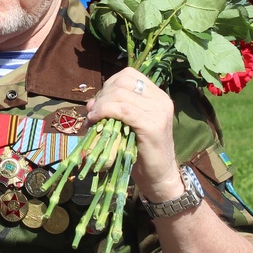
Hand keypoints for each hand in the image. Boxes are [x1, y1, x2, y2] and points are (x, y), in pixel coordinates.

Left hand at [86, 67, 183, 201]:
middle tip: (94, 112)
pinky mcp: (152, 125)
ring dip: (101, 104)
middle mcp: (161, 99)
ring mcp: (158, 111)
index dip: (110, 84)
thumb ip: (112, 109)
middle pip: (123, 82)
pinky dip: (105, 112)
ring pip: (120, 94)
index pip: (129, 75)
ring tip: (93, 118)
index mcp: (157, 95)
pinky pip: (122, 110)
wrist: (158, 176)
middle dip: (103, 95)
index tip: (101, 102)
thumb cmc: (140, 151)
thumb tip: (91, 103)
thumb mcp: (126, 125)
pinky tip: (96, 120)